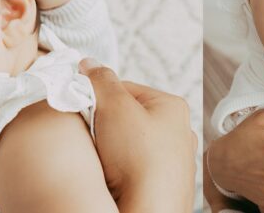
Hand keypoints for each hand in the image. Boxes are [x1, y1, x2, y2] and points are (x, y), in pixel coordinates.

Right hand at [79, 59, 196, 212]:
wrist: (149, 209)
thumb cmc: (138, 159)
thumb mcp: (114, 105)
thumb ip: (100, 80)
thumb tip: (89, 65)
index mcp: (172, 107)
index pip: (125, 89)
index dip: (99, 95)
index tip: (83, 105)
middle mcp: (180, 134)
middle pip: (128, 117)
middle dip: (106, 124)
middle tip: (93, 134)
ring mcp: (175, 163)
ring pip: (130, 145)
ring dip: (113, 148)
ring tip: (103, 157)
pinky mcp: (165, 187)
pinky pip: (135, 170)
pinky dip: (122, 171)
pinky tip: (113, 176)